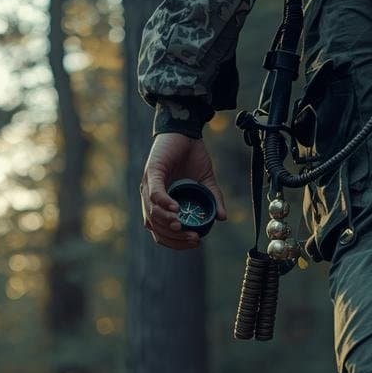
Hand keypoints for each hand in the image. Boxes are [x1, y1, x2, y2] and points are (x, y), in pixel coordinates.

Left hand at [140, 132, 226, 249]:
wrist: (187, 129)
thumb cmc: (192, 153)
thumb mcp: (205, 180)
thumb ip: (213, 198)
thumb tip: (223, 218)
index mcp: (159, 201)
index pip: (160, 230)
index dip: (175, 241)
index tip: (194, 242)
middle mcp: (149, 195)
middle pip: (155, 226)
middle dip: (174, 237)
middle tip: (193, 238)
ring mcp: (148, 184)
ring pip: (152, 213)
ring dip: (168, 223)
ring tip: (184, 226)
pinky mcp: (152, 171)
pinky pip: (155, 192)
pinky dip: (164, 203)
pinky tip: (177, 209)